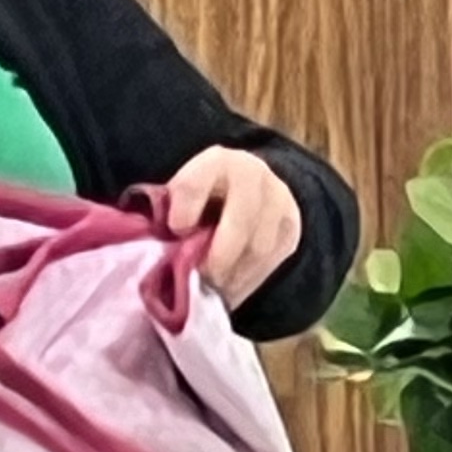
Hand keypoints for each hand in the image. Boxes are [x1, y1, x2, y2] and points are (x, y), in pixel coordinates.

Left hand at [162, 146, 301, 307]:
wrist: (247, 182)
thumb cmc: (201, 195)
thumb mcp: (179, 194)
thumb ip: (167, 217)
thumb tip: (160, 256)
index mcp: (216, 162)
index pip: (195, 185)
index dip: (183, 213)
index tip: (176, 232)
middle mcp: (253, 175)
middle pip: (240, 223)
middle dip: (217, 258)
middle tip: (200, 278)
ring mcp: (278, 200)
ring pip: (258, 248)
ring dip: (232, 276)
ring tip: (213, 288)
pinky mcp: (291, 227)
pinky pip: (271, 262)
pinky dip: (247, 282)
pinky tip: (230, 289)